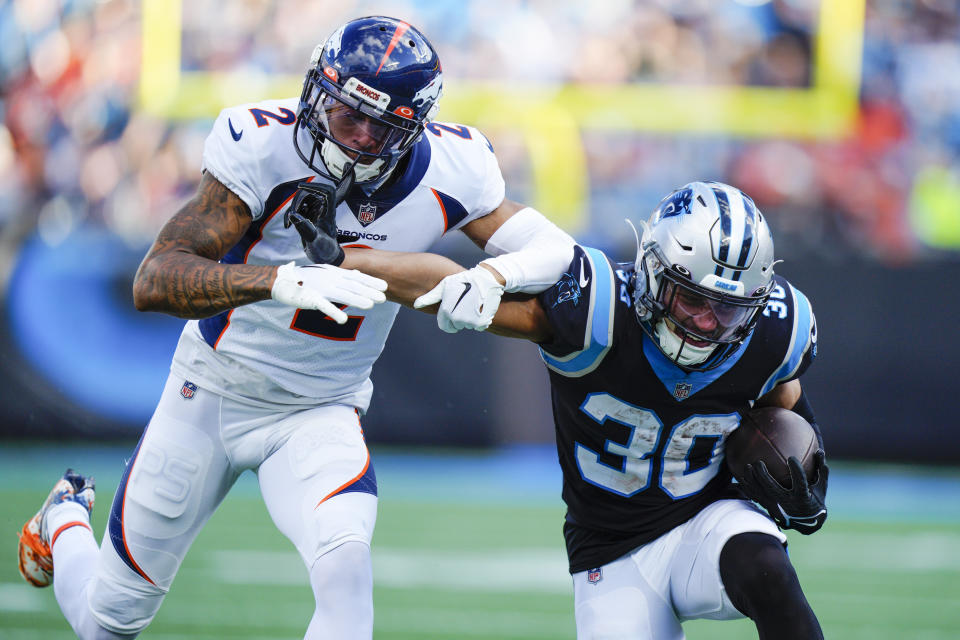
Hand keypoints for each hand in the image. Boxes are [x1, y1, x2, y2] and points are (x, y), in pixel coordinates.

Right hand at [271, 262, 385, 323]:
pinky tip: (343, 320)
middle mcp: (330, 279)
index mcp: (335, 273)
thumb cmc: (307, 278)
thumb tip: (359, 275)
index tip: (384, 286)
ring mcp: (320, 287)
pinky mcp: (310, 297)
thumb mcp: (327, 273)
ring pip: (342, 294)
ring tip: (370, 305)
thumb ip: (343, 276)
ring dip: (356, 299)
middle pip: (352, 285)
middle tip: (383, 297)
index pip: (356, 277)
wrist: (283, 280)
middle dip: (368, 291)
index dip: (370, 282)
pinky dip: (333, 312)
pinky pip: (324, 306)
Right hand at [284, 176, 351, 264]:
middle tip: (292, 215)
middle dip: (298, 201)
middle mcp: (323, 209)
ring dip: (293, 208)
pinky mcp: (308, 215)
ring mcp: (315, 212)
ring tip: (289, 223)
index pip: (328, 191)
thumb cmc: (324, 251)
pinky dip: (290, 214)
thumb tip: (293, 215)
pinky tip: (288, 225)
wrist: (324, 257)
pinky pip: (298, 208)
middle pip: (310, 193)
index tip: (301, 187)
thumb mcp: (314, 241)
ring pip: (302, 199)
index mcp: (329, 212)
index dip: (316, 186)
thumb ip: (305, 228)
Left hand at [413, 265, 504, 332]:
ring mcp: (470, 321)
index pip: (445, 326)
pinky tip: (481, 307)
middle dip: (460, 318)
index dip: (448, 322)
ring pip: (469, 326)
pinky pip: (479, 327)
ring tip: (474, 303)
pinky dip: (481, 320)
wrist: (486, 278)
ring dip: (471, 319)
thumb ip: (431, 297)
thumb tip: (416, 305)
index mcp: (446, 311)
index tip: (454, 314)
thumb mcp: (445, 285)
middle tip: (465, 304)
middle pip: (457, 326)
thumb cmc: (464, 280)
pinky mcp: (482, 321)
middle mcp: (457, 318)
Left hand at [738, 450, 828, 534]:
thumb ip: (821, 469)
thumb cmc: (815, 498)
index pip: (800, 483)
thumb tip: (820, 450)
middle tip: (758, 463)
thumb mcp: (821, 486)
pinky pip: (756, 497)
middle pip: (773, 489)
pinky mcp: (769, 507)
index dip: (796, 471)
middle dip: (764, 476)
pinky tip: (741, 477)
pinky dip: (748, 487)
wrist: (807, 522)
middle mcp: (788, 503)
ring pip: (761, 493)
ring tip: (748, 466)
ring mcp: (777, 506)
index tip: (791, 458)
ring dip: (753, 480)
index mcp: (803, 497)